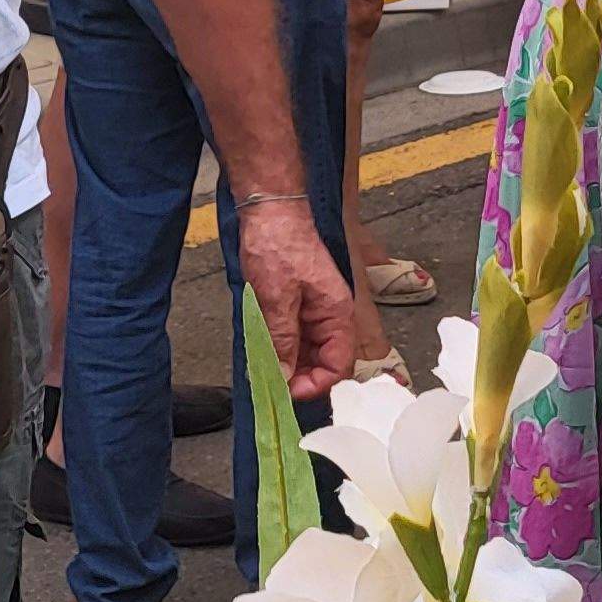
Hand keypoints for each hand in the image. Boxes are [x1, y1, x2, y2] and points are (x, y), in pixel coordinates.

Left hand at [236, 196, 355, 400]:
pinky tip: (263, 348)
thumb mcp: (277, 299)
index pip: (339, 365)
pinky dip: (280, 346)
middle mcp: (331, 315)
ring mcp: (314, 310)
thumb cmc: (278, 246)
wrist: (269, 210)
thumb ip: (283, 341)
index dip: (316, 384)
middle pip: (324, 362)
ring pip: (307, 352)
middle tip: (270, 383)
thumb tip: (284, 377)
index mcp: (337, 314)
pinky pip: (294, 336)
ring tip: (264, 366)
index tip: (287, 391)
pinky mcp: (298, 305)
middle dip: (300, 376)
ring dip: (288, 362)